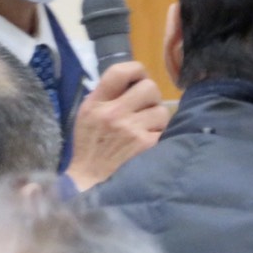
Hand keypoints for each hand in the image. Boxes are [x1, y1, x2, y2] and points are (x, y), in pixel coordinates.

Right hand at [65, 61, 168, 190]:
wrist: (91, 182)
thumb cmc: (90, 147)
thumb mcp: (87, 116)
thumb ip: (105, 96)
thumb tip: (132, 81)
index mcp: (96, 103)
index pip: (119, 71)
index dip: (136, 70)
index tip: (138, 80)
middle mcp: (113, 113)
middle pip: (149, 87)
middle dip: (151, 98)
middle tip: (144, 110)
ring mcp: (131, 130)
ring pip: (162, 110)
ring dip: (157, 120)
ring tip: (146, 130)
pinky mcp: (146, 145)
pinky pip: (165, 130)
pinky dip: (160, 137)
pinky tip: (149, 145)